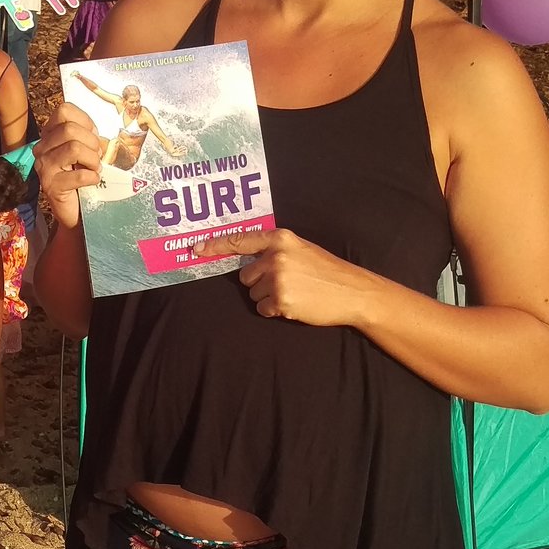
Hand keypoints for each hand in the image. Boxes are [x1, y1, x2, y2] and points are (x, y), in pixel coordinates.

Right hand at [34, 101, 108, 230]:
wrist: (76, 210)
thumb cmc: (82, 177)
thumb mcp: (85, 151)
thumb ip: (87, 136)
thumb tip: (98, 133)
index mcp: (50, 135)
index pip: (64, 110)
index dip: (85, 121)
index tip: (93, 136)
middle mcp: (42, 149)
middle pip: (69, 129)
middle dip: (92, 142)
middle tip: (96, 157)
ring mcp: (44, 168)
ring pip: (74, 148)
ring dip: (92, 159)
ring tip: (94, 168)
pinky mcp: (51, 186)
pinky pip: (78, 175)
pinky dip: (92, 177)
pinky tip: (93, 181)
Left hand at [189, 227, 375, 327]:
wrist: (352, 292)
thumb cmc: (327, 271)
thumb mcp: (301, 249)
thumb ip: (274, 249)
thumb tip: (246, 259)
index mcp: (280, 239)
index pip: (240, 240)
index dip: (215, 246)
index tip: (196, 249)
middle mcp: (275, 256)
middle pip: (245, 275)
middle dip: (261, 282)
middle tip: (288, 282)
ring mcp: (277, 279)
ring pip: (253, 293)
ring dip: (269, 296)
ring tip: (296, 292)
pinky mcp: (281, 300)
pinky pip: (263, 308)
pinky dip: (275, 310)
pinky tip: (296, 304)